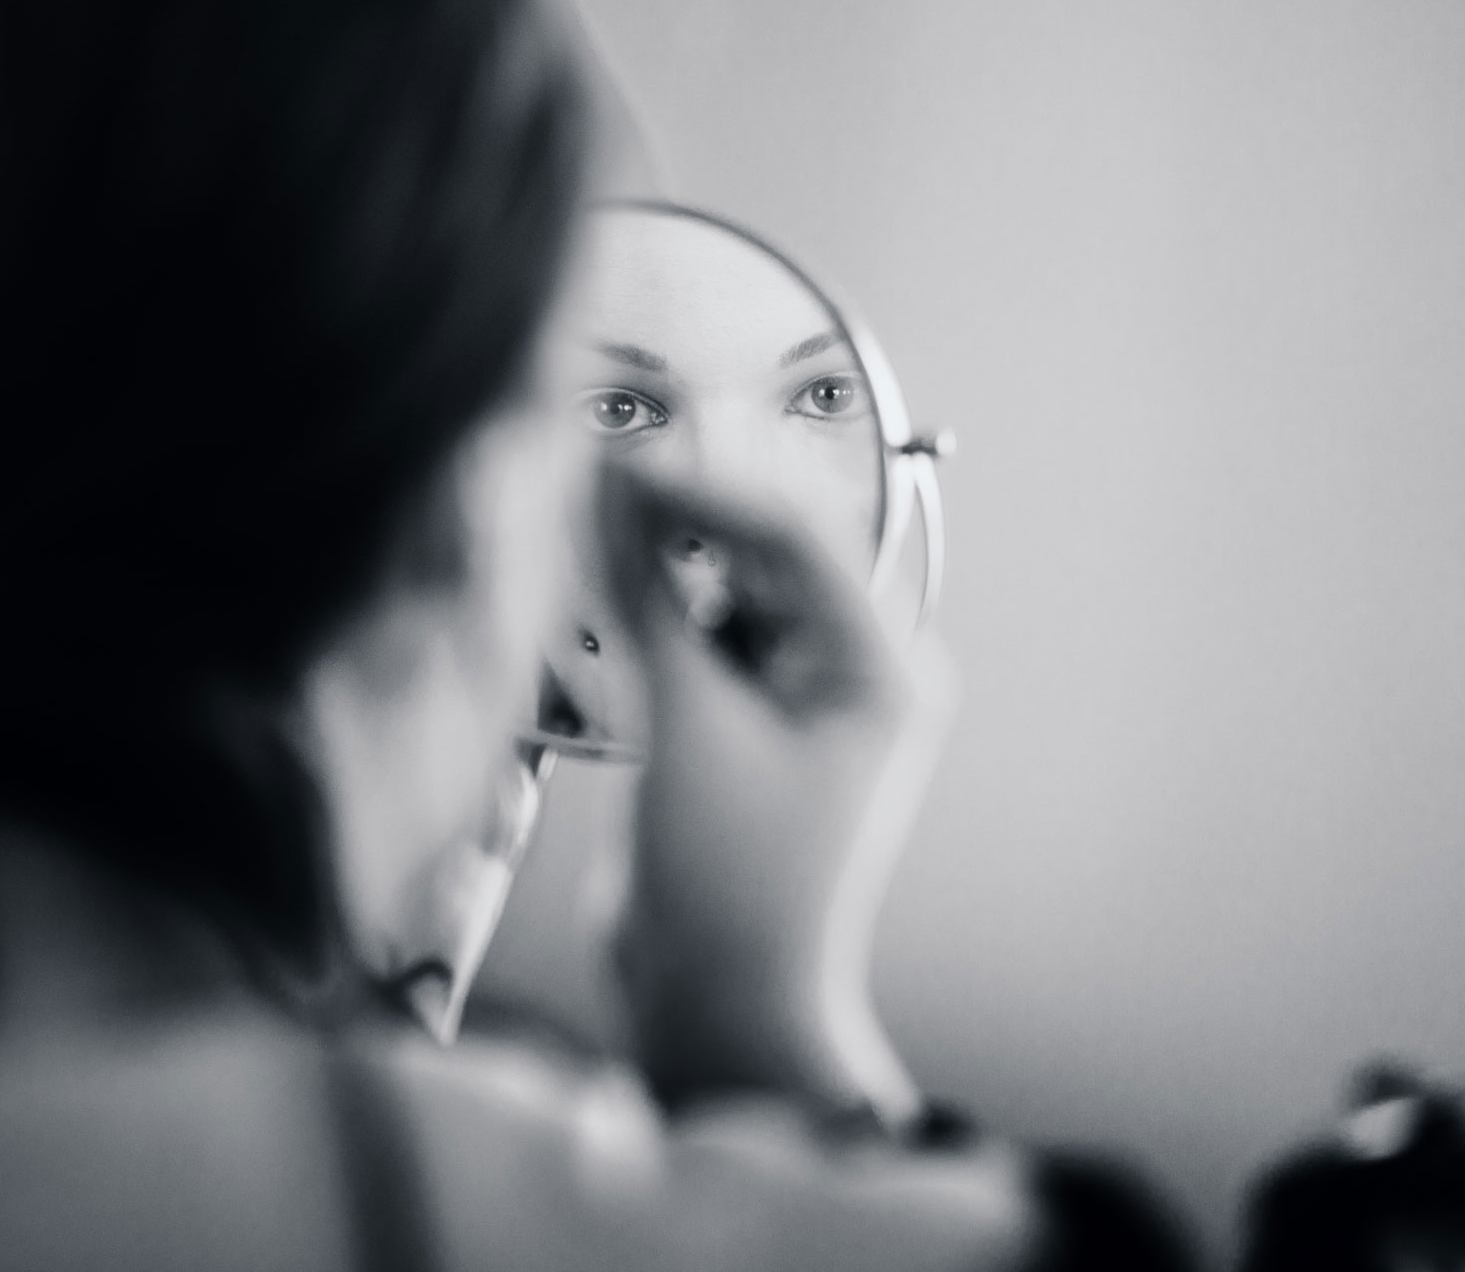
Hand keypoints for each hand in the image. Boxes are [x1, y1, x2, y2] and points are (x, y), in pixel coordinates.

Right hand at [601, 466, 955, 1125]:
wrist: (715, 1005)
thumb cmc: (732, 886)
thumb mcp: (690, 726)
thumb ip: (650, 597)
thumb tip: (613, 489)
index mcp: (879, 668)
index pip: (797, 532)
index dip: (705, 483)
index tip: (618, 458)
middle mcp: (852, 669)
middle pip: (765, 549)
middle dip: (683, 511)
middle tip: (593, 471)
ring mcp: (797, 695)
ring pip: (726, 584)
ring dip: (660, 553)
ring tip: (584, 520)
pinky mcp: (741, 720)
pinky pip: (699, 633)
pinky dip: (649, 606)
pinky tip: (597, 580)